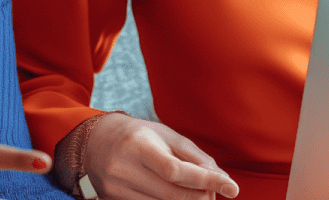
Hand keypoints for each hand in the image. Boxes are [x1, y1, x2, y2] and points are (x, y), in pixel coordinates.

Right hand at [83, 114, 238, 199]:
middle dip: (201, 196)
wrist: (95, 141)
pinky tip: (176, 196)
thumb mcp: (166, 135)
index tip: (233, 188)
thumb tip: (221, 178)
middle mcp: (123, 168)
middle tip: (213, 191)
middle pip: (173, 195)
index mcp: (138, 144)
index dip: (206, 181)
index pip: (176, 170)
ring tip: (196, 193)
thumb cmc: (138, 135)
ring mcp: (116, 189)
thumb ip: (194, 156)